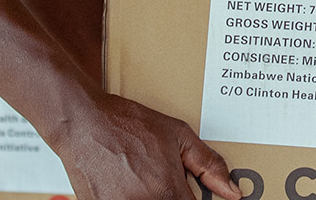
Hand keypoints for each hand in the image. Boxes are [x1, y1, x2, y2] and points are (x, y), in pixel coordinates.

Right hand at [53, 95, 238, 199]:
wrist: (82, 123)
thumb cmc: (128, 124)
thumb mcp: (177, 135)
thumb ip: (209, 165)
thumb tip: (233, 192)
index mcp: (168, 192)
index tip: (191, 196)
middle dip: (172, 198)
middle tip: (161, 183)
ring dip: (151, 198)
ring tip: (143, 181)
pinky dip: (130, 198)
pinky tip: (127, 184)